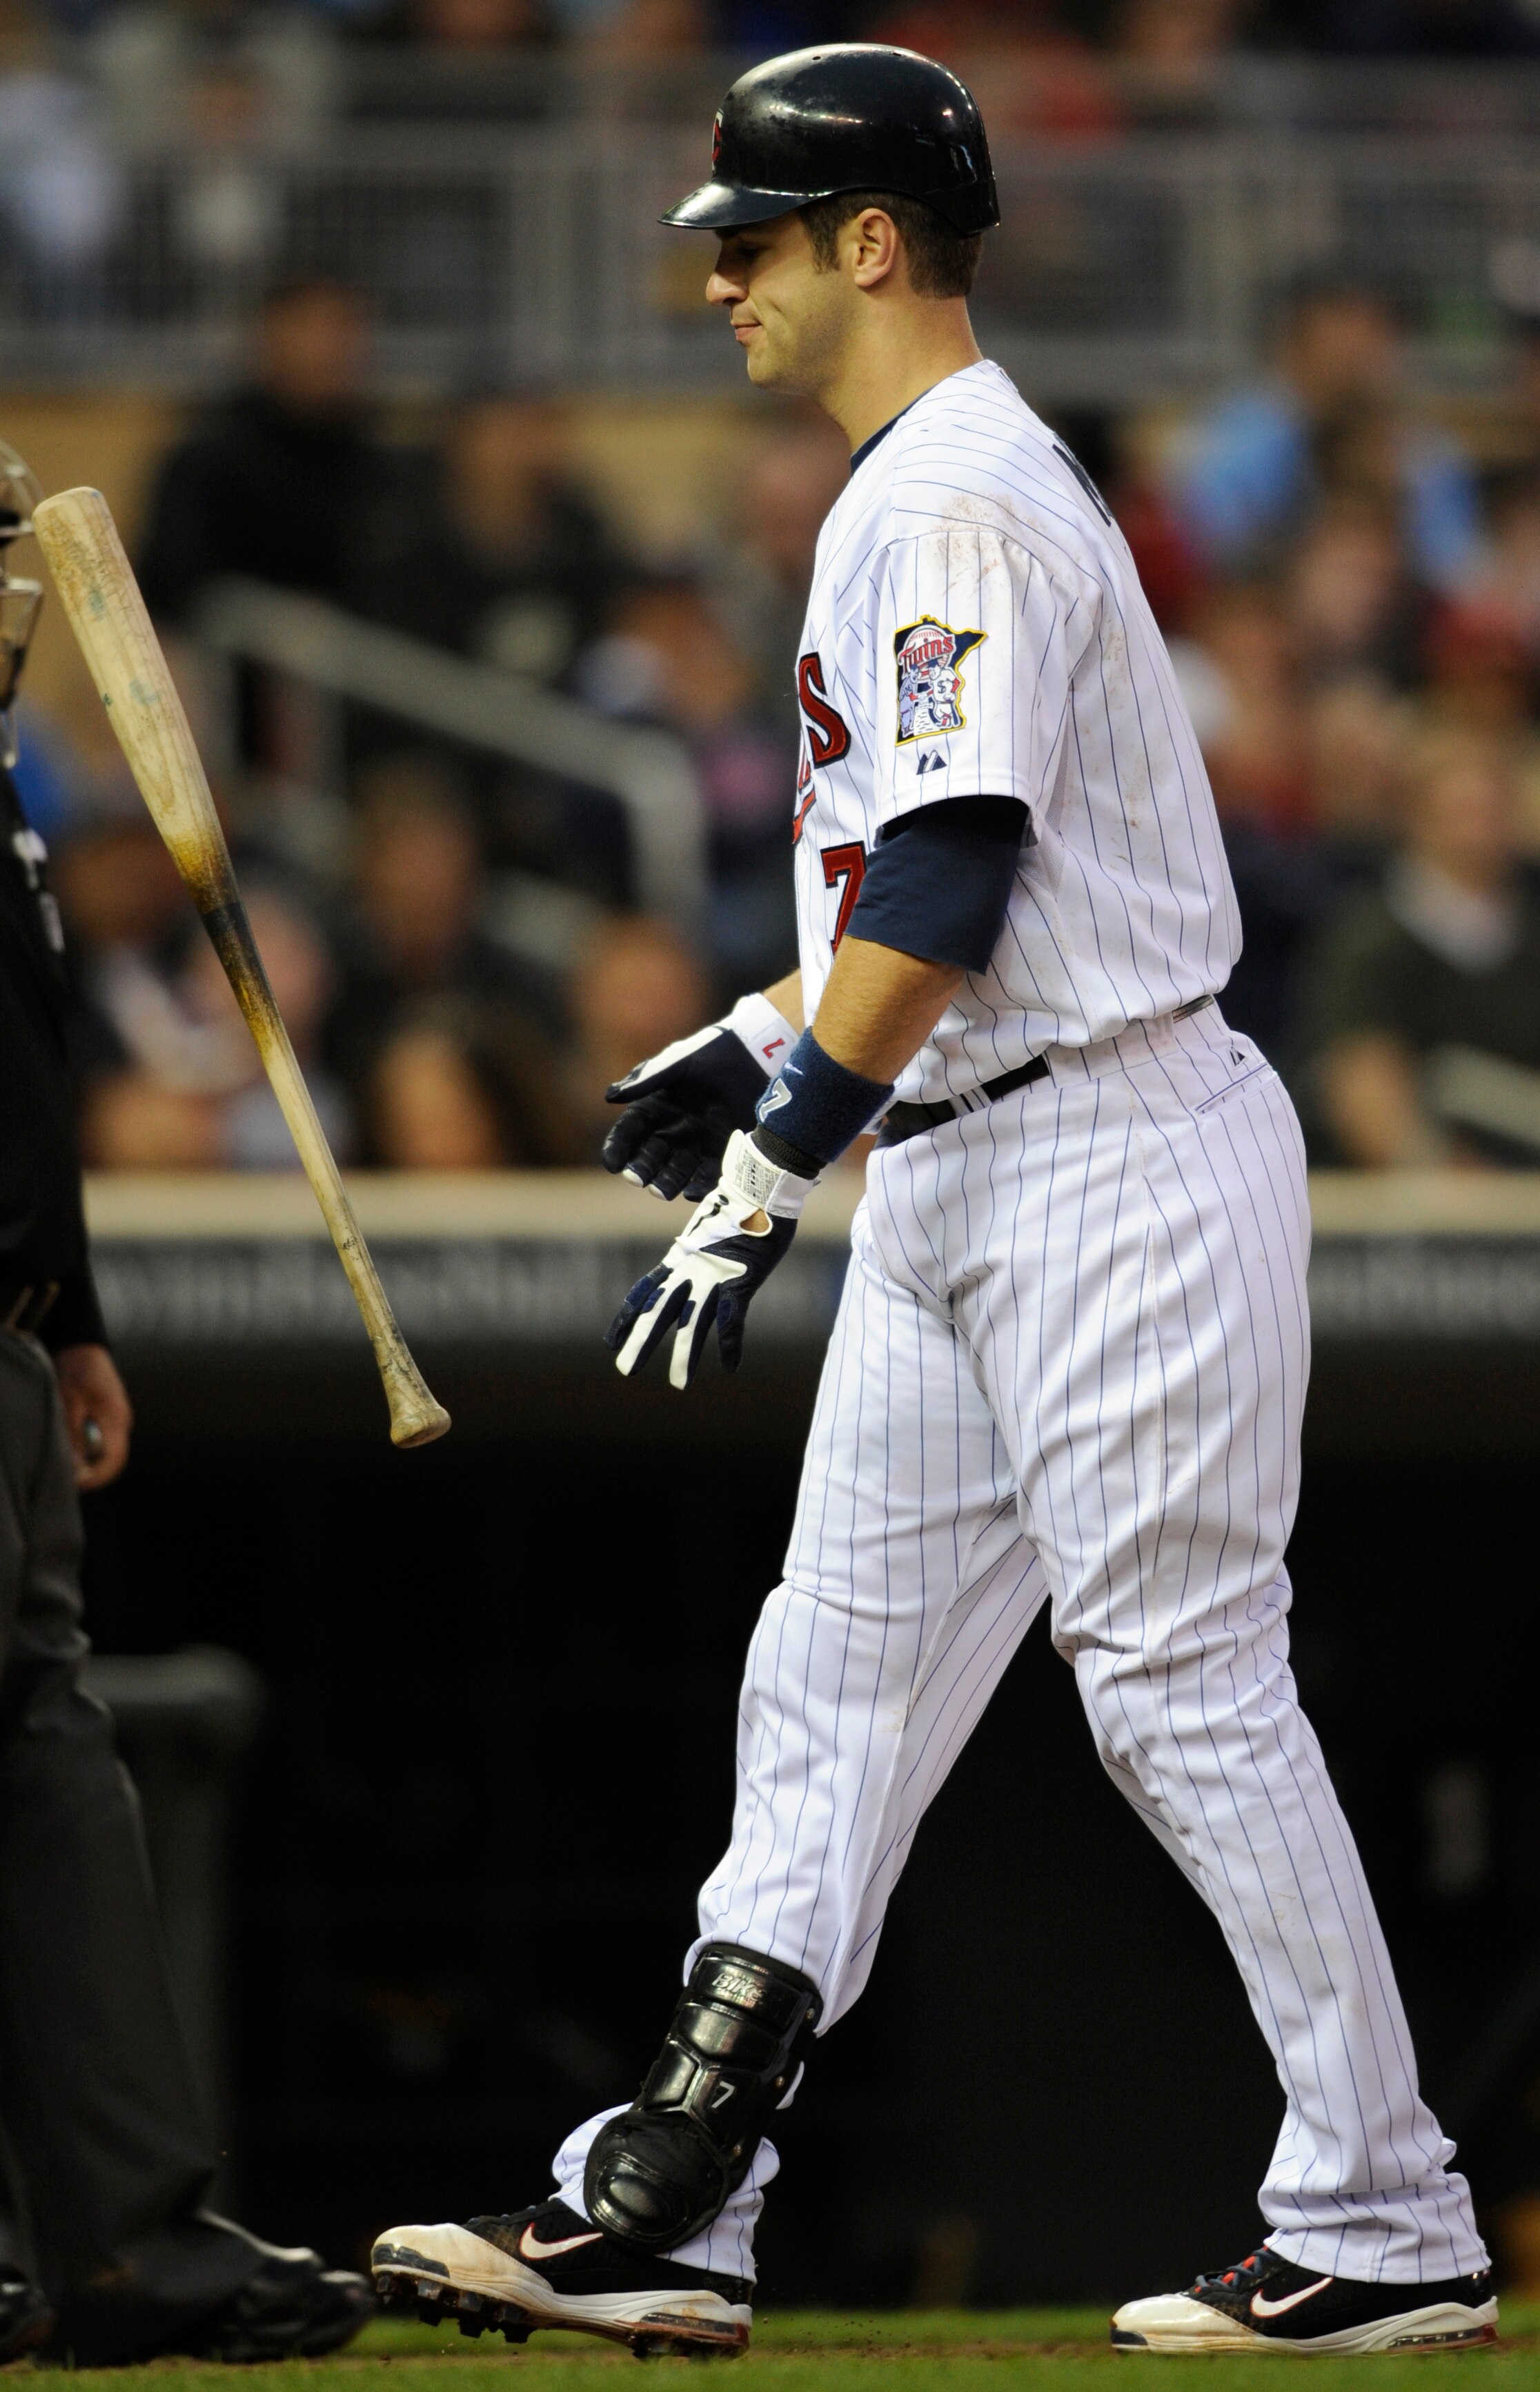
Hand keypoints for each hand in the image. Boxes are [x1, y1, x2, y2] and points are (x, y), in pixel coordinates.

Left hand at [52, 1343, 132, 1488]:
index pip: (114, 1459)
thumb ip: (75, 1436)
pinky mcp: (114, 1416)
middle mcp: (123, 1422)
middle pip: (116, 1460)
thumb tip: (76, 1467)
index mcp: (116, 1418)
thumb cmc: (76, 1372)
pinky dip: (95, 1452)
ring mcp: (121, 1419)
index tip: (77, 1483)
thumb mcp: (69, 1403)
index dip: (96, 1477)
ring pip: (113, 1453)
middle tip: (72, 1479)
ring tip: (73, 1466)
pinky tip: (78, 1450)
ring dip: (95, 1464)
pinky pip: (109, 1442)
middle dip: (96, 1474)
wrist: (84, 1348)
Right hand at [603, 1004, 793, 1203]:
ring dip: (666, 1183)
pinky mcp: (723, 1152)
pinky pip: (708, 1174)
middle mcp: (671, 1131)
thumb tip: (609, 1096)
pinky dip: (700, 1185)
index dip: (617, 1149)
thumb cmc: (710, 1053)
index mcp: (653, 1108)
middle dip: (642, 1170)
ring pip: (676, 1172)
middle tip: (638, 1180)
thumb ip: (646, 1079)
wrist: (754, 1055)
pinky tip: (692, 1191)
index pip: (628, 1133)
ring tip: (661, 1191)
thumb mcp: (676, 1063)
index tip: (612, 1164)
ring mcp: (696, 1144)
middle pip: (649, 1157)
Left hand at [605, 1130, 815, 1388]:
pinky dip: (732, 1344)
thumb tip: (699, 1251)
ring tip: (679, 1385)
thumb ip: (703, 1247)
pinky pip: (735, 1319)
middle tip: (624, 1370)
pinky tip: (732, 1368)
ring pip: (693, 1323)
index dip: (626, 1316)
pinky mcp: (742, 1280)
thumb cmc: (742, 1200)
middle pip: (659, 1312)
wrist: (760, 1182)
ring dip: (686, 1356)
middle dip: (641, 1342)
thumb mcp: (711, 1228)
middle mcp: (690, 1270)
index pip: (644, 1291)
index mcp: (680, 1257)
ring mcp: (714, 1276)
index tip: (609, 1340)